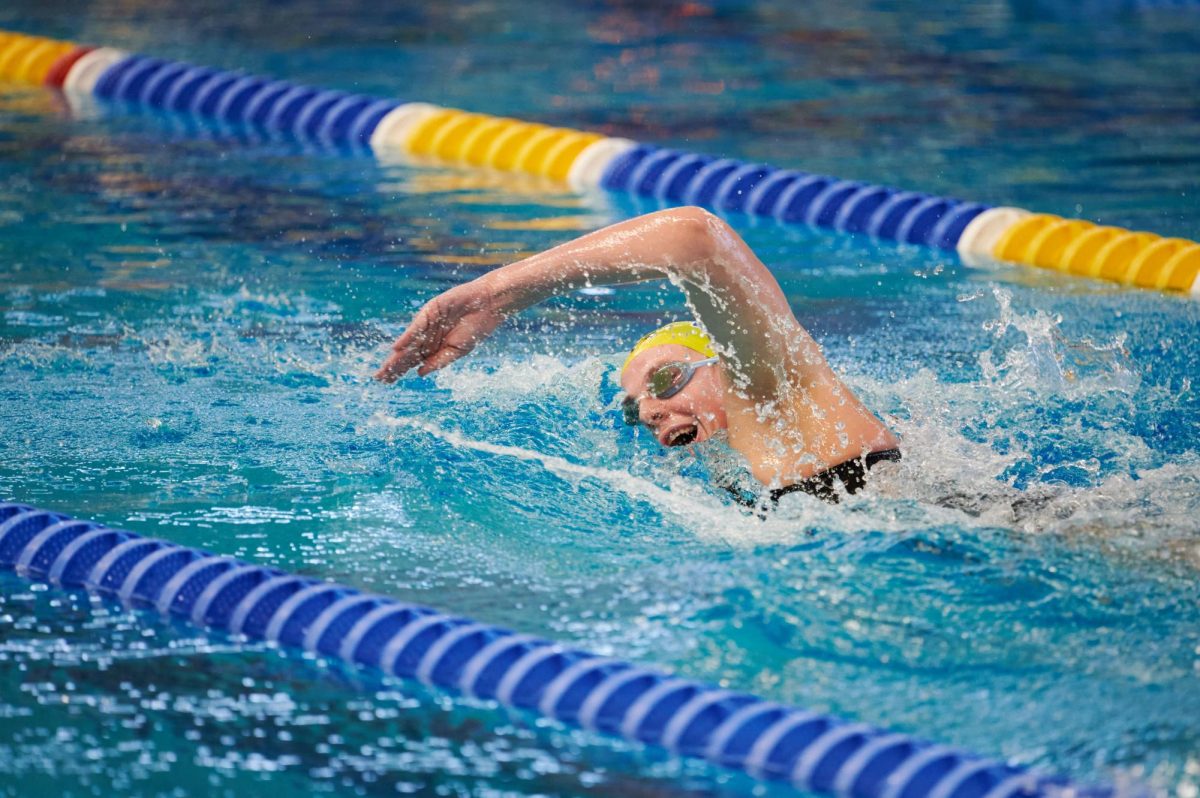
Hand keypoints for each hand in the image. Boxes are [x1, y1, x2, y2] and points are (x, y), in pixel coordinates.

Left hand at [374, 280, 507, 381]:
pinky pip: (417, 327)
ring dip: (396, 356)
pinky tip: (397, 348)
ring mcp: (427, 324)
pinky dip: (407, 337)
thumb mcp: (458, 351)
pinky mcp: (430, 311)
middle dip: (393, 366)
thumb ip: (439, 361)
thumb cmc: (476, 327)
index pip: (412, 361)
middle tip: (379, 378)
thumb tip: (420, 373)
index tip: (387, 382)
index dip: (400, 371)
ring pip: (408, 343)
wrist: (488, 304)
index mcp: (434, 348)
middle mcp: (427, 337)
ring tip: (385, 369)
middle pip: (406, 354)